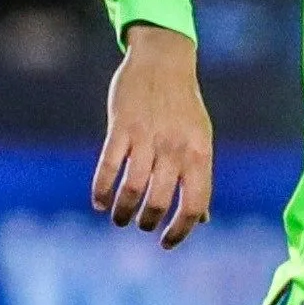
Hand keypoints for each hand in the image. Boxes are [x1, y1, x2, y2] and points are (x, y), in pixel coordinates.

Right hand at [92, 23, 214, 247]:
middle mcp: (176, 149)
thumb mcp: (201, 140)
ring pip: (133, 188)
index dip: (181, 230)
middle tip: (139, 224)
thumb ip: (199, 177)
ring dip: (123, 211)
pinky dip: (102, 190)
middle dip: (147, 221)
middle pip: (161, 201)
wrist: (164, 61)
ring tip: (119, 218)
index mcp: (200, 155)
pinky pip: (109, 166)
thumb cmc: (184, 107)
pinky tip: (99, 203)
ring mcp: (148, 138)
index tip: (166, 243)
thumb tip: (203, 219)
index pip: (196, 204)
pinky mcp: (122, 127)